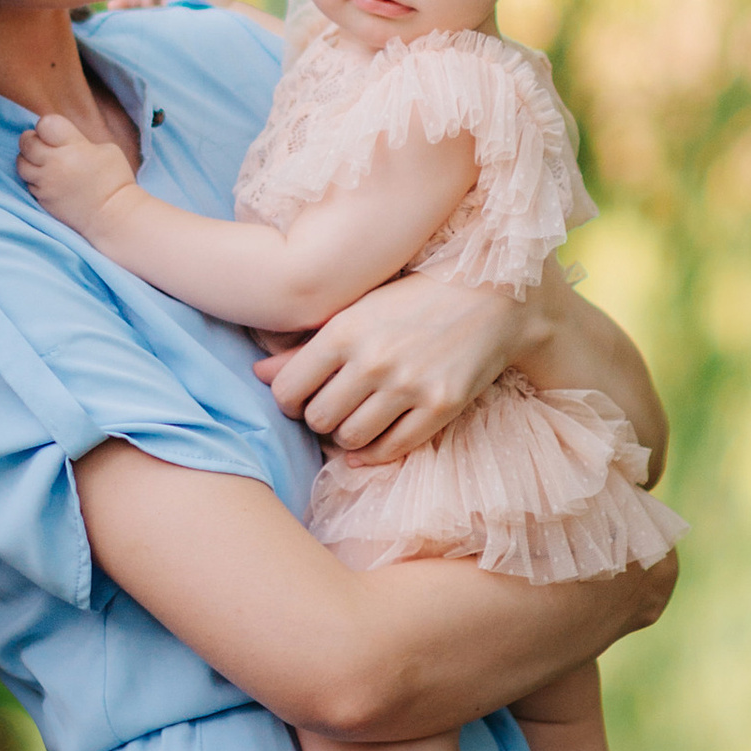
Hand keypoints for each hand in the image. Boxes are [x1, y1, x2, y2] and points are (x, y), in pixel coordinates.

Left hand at [17, 112, 138, 231]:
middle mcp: (54, 165)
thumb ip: (79, 140)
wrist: (113, 217)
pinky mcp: (42, 200)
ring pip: (21, 164)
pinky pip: (28, 183)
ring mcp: (46, 184)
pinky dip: (34, 178)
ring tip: (42, 161)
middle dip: (32, 139)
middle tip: (43, 143)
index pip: (45, 124)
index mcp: (73, 148)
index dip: (48, 125)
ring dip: (28, 159)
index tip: (56, 132)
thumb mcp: (105, 149)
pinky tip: (48, 179)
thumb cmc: (115, 180)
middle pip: (26, 142)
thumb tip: (62, 141)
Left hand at [257, 270, 532, 461]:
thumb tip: (259, 374)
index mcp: (344, 329)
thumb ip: (306, 345)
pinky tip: (374, 441)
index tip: (300, 399)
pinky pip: (391, 449)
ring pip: (351, 440)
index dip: (288, 402)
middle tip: (330, 410)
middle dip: (318, 420)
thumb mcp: (358, 310)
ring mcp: (408, 386)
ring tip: (355, 421)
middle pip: (318, 420)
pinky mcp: (440, 406)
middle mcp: (373, 360)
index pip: (289, 390)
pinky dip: (375, 453)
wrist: (492, 297)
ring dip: (346, 438)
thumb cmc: (415, 297)